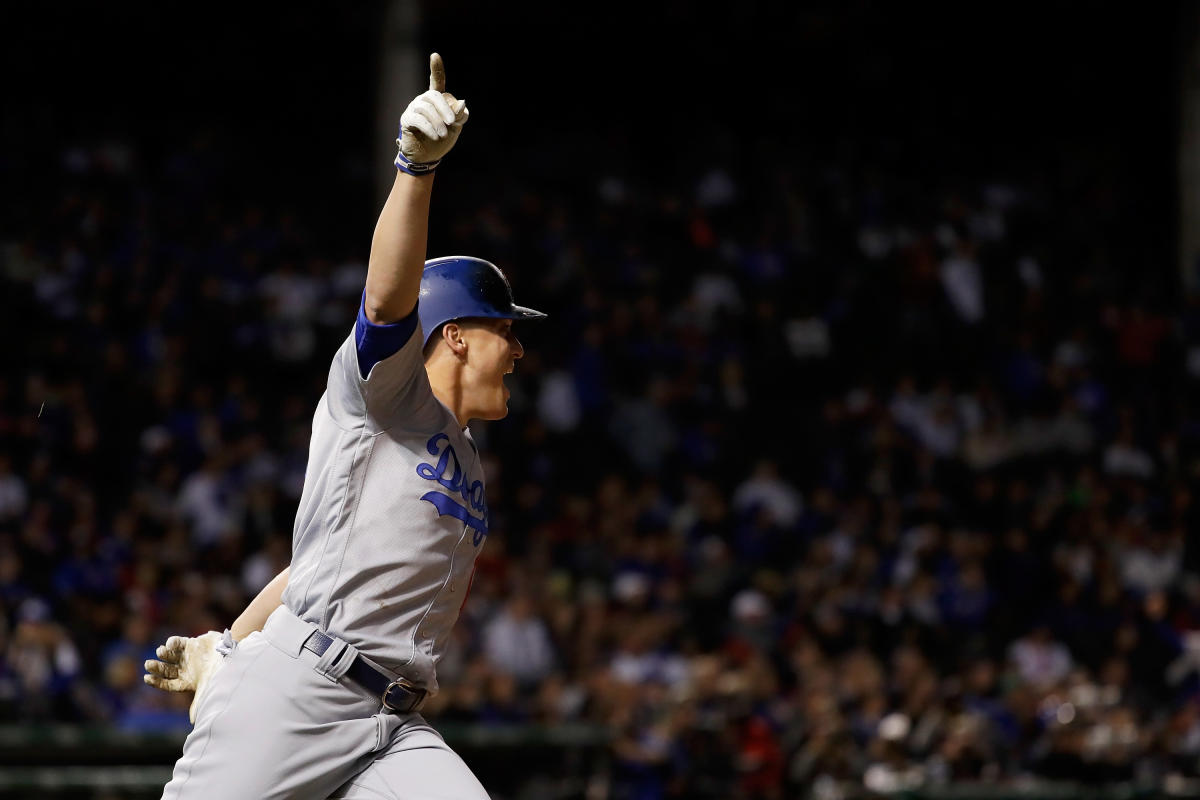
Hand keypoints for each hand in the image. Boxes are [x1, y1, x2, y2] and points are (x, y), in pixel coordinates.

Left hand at [144, 630, 225, 722]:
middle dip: (156, 667)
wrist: (231, 654)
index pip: (167, 683)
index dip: (156, 681)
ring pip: (169, 656)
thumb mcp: (206, 688)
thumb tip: (194, 722)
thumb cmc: (219, 673)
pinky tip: (170, 645)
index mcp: (186, 681)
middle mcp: (185, 669)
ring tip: (161, 652)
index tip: (146, 678)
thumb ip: (198, 702)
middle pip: (165, 670)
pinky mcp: (191, 643)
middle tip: (148, 664)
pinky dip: (172, 643)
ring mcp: (187, 656)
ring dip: (163, 654)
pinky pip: (177, 642)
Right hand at [396, 53, 468, 173]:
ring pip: (426, 109)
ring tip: (443, 134)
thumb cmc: (441, 140)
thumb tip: (462, 102)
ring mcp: (414, 109)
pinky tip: (435, 135)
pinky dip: (429, 127)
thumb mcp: (455, 128)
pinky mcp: (407, 120)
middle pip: (434, 96)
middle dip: (445, 109)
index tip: (434, 56)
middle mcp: (423, 100)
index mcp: (436, 100)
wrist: (426, 157)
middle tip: (452, 123)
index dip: (436, 69)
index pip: (436, 81)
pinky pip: (418, 119)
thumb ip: (459, 116)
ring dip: (437, 122)